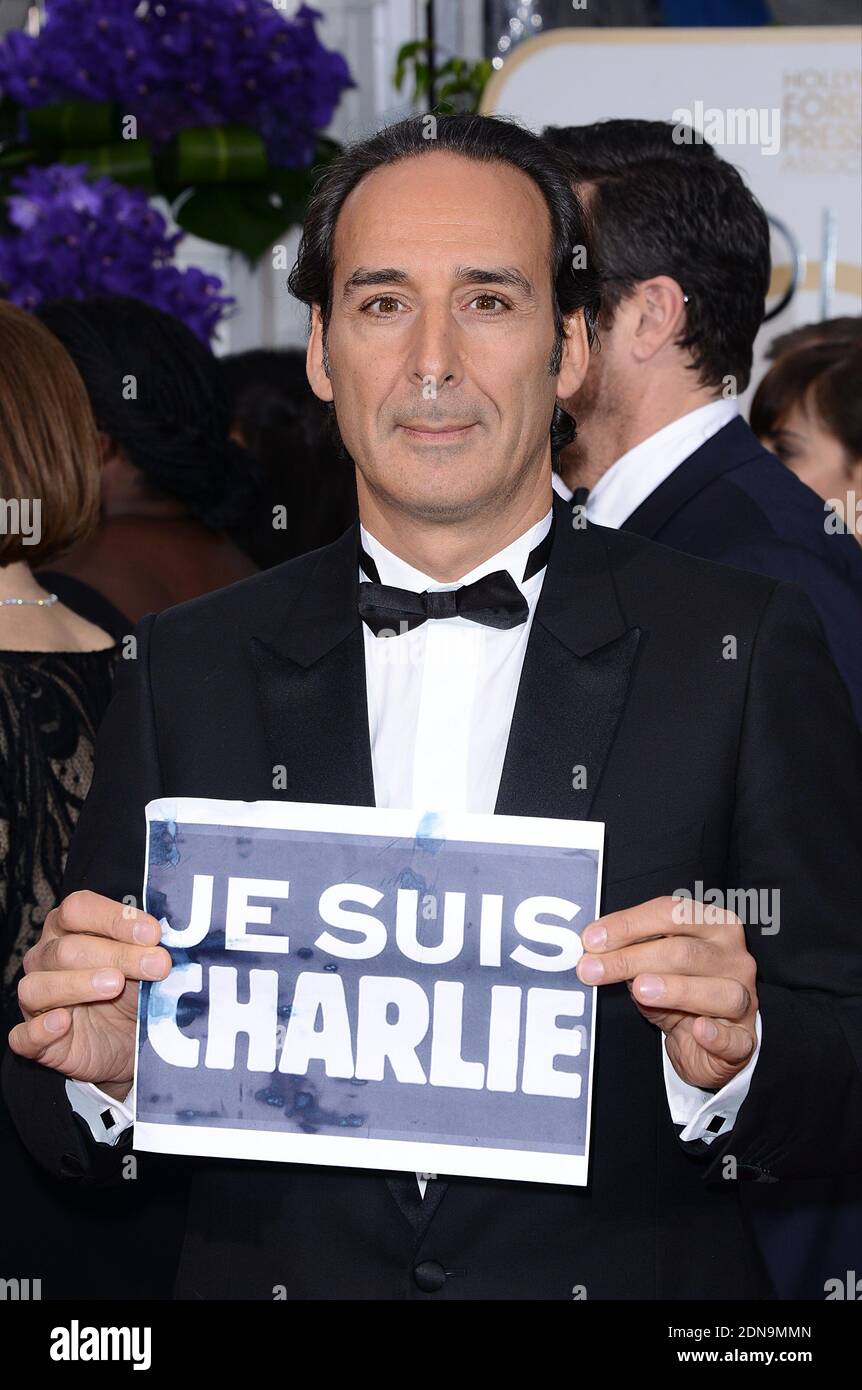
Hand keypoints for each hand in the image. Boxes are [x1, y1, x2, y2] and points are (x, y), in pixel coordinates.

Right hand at [8, 890, 171, 1098]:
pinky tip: (63, 1023)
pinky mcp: (37, 1040)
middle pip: (67, 948)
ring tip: (115, 985)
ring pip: (38, 986)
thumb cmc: (135, 991)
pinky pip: (23, 1034)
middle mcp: (46, 957)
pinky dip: (39, 1030)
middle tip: (157, 965)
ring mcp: (37, 999)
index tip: (154, 933)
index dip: (115, 917)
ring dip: (78, 984)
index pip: (78, 908)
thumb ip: (153, 950)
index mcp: (70, 928)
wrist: (133, 1043)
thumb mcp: (148, 966)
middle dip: (116, 955)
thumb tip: (169, 942)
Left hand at [576, 895, 757, 1088]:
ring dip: (675, 988)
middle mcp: (734, 956)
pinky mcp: (744, 1038)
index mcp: (714, 924)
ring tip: (640, 990)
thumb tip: (593, 948)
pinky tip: (699, 1029)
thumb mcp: (651, 965)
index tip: (591, 940)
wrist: (705, 1041)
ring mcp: (745, 996)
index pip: (671, 913)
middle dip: (632, 958)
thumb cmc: (678, 992)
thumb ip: (630, 951)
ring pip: (716, 989)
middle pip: (685, 951)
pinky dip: (717, 1034)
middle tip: (592, 969)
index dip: (628, 924)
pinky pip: (734, 1038)